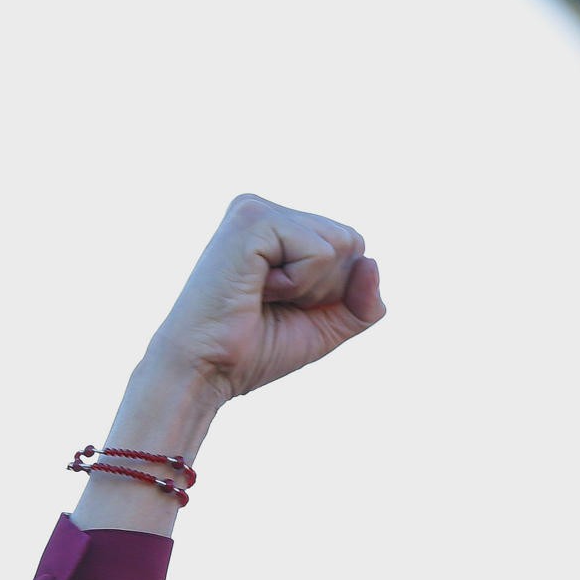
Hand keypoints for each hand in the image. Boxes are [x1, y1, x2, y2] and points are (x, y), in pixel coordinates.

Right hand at [144, 194, 385, 404]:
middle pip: (351, 241)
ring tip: (263, 294)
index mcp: (280, 227)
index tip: (284, 306)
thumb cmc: (255, 351)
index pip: (351, 248)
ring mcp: (257, 209)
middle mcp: (267, 210)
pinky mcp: (253, 218)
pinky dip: (298, 283)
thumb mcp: (325, 327)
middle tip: (273, 302)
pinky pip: (319, 251)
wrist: (206, 370)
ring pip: (340, 244)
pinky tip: (257, 288)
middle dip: (325, 288)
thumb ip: (362, 302)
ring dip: (310, 287)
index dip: (334, 292)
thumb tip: (373, 262)